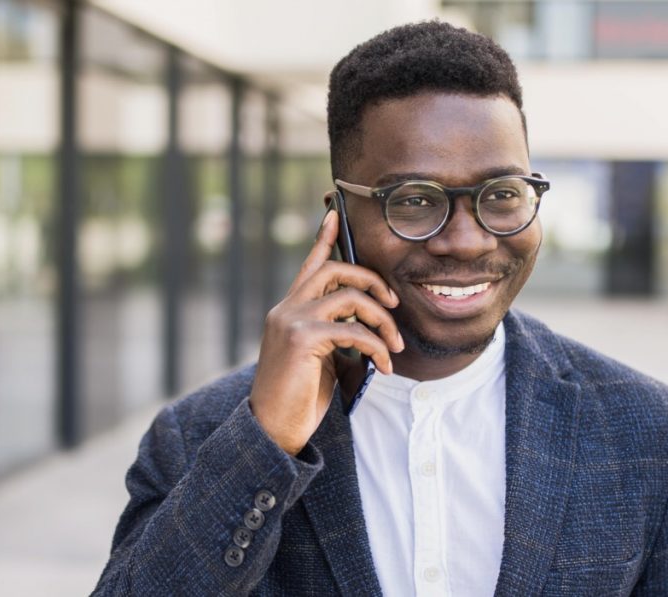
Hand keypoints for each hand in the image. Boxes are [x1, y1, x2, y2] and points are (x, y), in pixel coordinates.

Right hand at [248, 210, 403, 454]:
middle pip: (335, 269)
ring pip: (349, 297)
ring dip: (382, 319)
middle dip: (372, 279)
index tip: (334, 214)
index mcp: (289, 311)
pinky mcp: (301, 339)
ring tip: (394, 347)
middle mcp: (286, 309)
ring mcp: (291, 321)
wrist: (272, 430)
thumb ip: (335, 335)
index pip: (309, 266)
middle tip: (394, 303)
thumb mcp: (320, 359)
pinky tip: (383, 366)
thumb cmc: (298, 398)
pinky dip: (377, 347)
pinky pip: (354, 330)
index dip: (324, 238)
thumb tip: (368, 326)